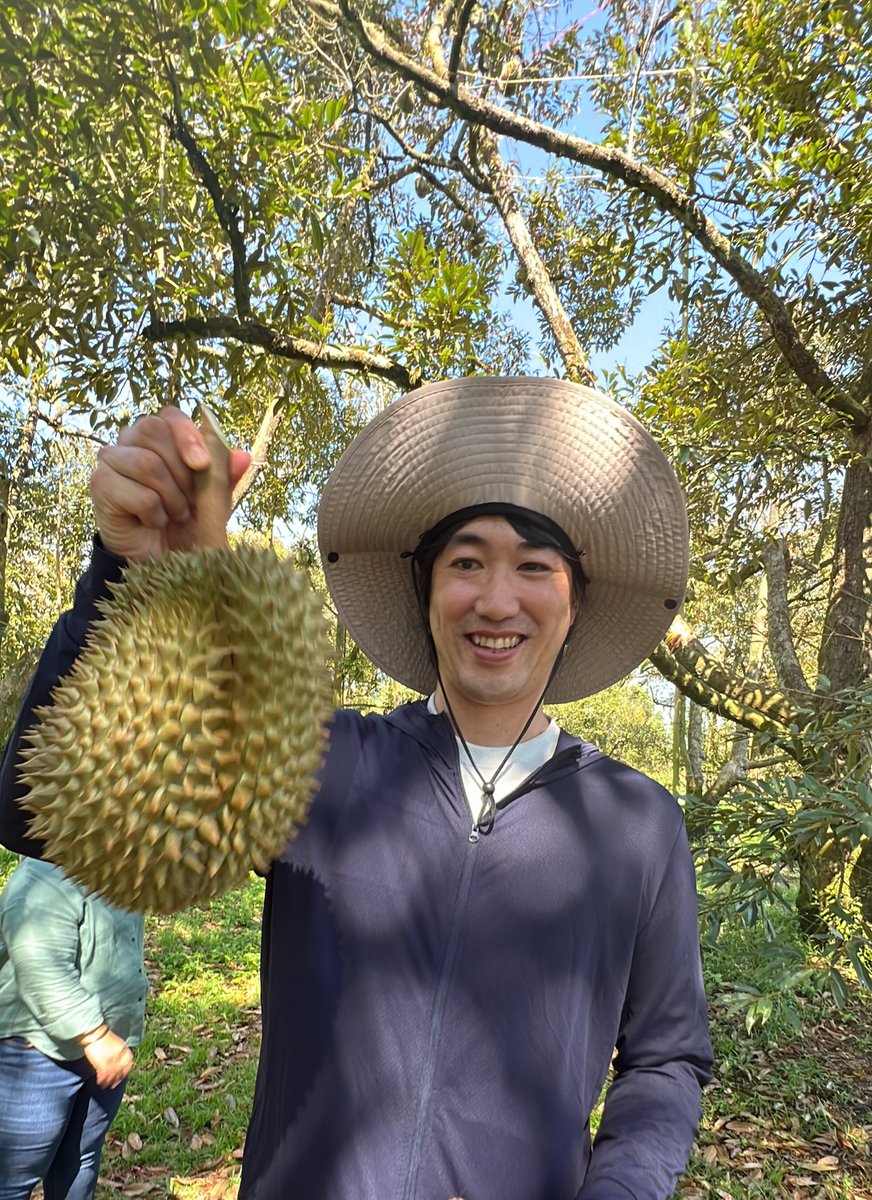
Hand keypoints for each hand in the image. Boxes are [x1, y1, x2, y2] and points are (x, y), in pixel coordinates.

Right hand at [83, 1028, 134, 1087]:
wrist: (95, 1033)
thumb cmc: (104, 1037)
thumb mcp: (116, 1043)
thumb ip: (119, 1053)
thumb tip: (118, 1061)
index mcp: (124, 1050)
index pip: (128, 1063)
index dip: (126, 1071)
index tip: (122, 1075)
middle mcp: (119, 1056)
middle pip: (120, 1071)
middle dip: (117, 1079)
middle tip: (114, 1084)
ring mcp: (111, 1061)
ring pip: (112, 1075)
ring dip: (108, 1082)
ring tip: (105, 1085)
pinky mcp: (102, 1065)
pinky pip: (103, 1076)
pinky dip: (101, 1080)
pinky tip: (99, 1082)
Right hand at [90, 408, 250, 561]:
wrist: (159, 559)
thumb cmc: (185, 522)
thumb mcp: (213, 501)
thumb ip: (224, 478)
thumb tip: (243, 456)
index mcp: (161, 435)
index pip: (170, 415)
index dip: (187, 435)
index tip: (202, 464)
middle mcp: (132, 440)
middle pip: (153, 430)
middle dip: (181, 472)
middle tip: (189, 501)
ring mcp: (112, 460)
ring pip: (146, 463)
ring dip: (170, 497)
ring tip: (174, 514)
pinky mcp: (100, 484)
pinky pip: (135, 492)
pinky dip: (153, 513)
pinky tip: (153, 522)